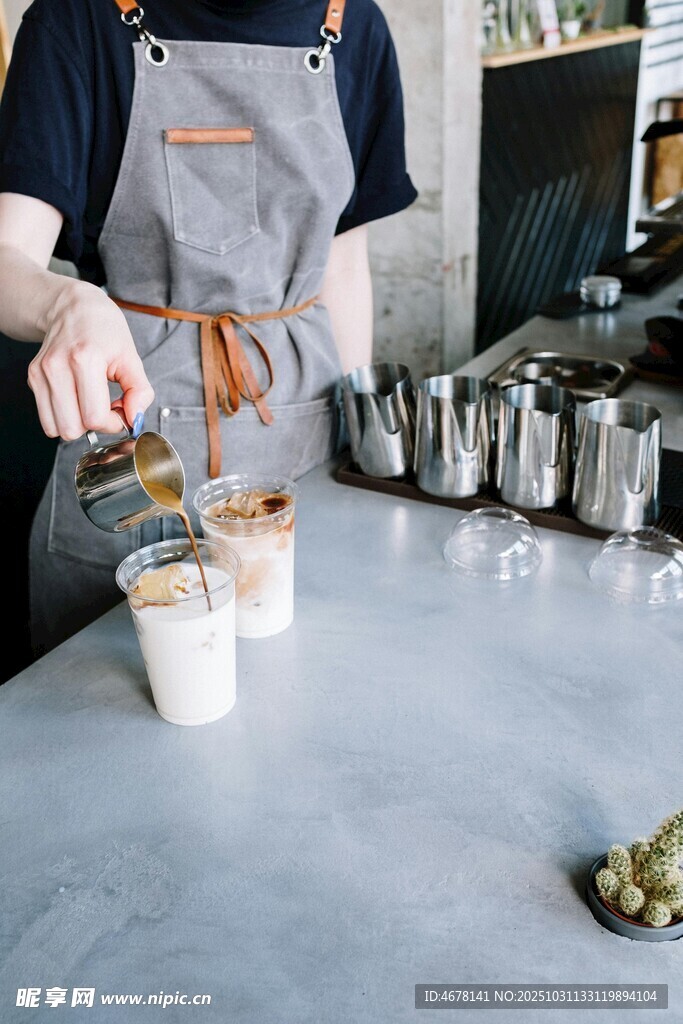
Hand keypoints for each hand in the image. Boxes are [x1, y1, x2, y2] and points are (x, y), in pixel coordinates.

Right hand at [28, 280, 153, 439]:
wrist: (73, 308)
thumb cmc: (104, 330)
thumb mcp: (131, 357)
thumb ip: (139, 392)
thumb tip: (134, 420)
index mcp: (85, 360)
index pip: (94, 417)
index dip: (112, 424)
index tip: (120, 412)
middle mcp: (57, 367)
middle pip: (72, 428)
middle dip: (94, 427)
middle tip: (105, 408)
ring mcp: (41, 373)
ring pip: (56, 428)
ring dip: (77, 424)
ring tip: (90, 403)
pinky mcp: (33, 378)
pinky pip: (47, 418)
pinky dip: (64, 417)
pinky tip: (77, 400)